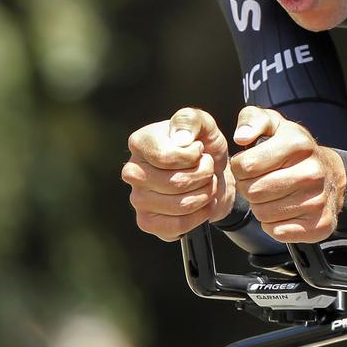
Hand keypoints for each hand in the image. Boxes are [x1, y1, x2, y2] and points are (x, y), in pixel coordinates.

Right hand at [121, 107, 235, 241]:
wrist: (213, 175)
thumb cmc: (204, 147)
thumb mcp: (204, 125)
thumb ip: (190, 121)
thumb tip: (180, 138)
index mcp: (140, 143)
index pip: (166, 158)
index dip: (193, 156)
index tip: (199, 150)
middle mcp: (132, 171)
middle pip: (176, 183)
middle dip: (204, 176)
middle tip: (209, 168)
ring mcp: (137, 199)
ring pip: (180, 205)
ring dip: (205, 194)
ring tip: (208, 183)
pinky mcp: (147, 222)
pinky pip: (177, 226)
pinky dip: (200, 215)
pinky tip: (204, 203)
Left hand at [229, 106, 346, 242]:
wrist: (330, 173)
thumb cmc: (292, 149)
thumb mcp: (273, 124)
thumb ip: (252, 120)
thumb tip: (242, 137)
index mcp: (298, 144)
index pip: (245, 166)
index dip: (240, 166)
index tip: (250, 164)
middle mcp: (312, 172)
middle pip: (252, 192)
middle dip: (249, 187)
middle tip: (260, 180)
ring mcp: (318, 200)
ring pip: (263, 214)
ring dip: (261, 206)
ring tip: (273, 194)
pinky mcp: (320, 225)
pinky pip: (277, 232)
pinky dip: (274, 224)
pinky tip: (284, 209)